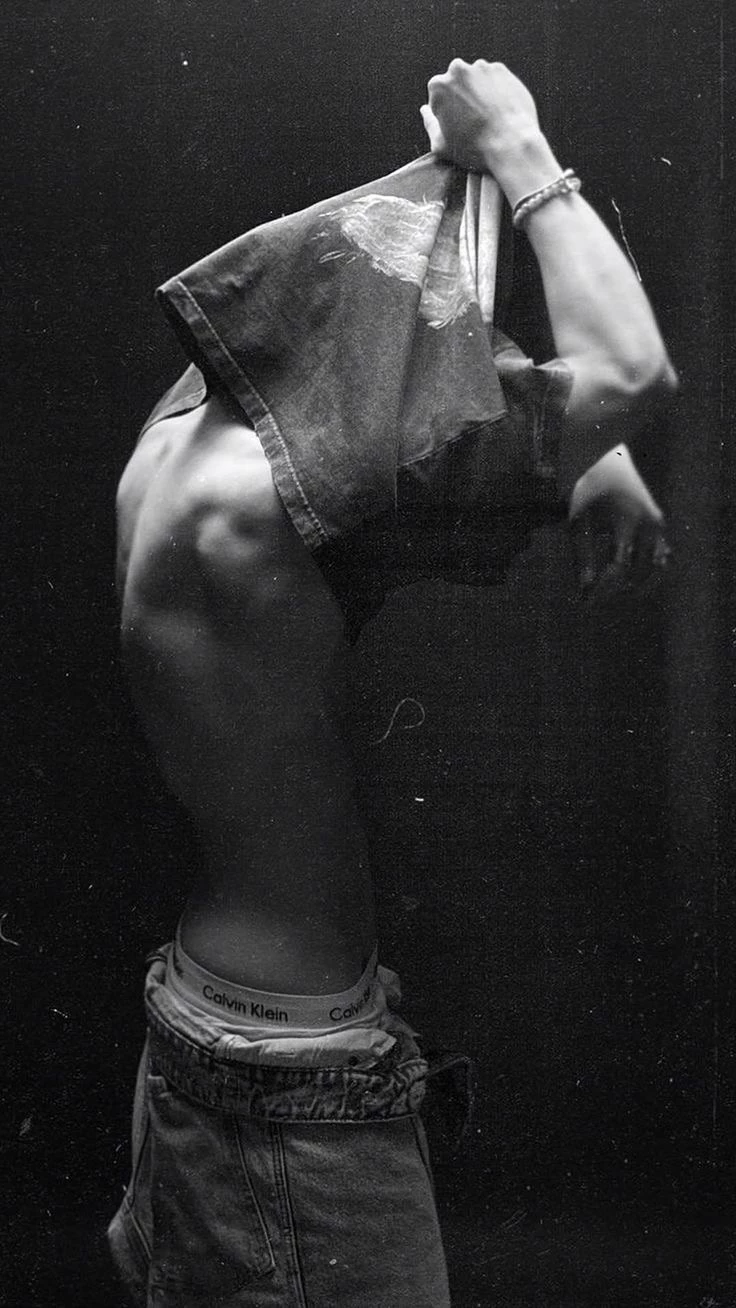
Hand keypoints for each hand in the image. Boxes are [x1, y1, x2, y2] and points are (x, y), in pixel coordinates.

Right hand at [421, 59, 542, 177]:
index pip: (437, 96)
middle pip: (456, 83)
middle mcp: (458, 69)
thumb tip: (425, 111)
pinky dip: (496, 91)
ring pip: (476, 79)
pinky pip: (494, 79)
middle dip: (461, 97)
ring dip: (479, 93)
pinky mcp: (501, 70)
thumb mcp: (441, 145)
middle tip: (473, 121)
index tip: (456, 127)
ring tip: (488, 117)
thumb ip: (429, 124)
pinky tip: (500, 111)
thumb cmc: (473, 148)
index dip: (445, 113)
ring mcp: (481, 67)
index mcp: (438, 86)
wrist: (511, 143)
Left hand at [568, 445, 671, 600]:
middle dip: (618, 592)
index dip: (603, 588)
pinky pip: (661, 560)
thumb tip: (584, 590)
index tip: (586, 602)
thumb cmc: (590, 493)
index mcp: (627, 523)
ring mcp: (659, 528)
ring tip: (611, 595)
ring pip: (656, 570)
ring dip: (635, 587)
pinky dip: (646, 575)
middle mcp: (649, 526)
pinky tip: (625, 583)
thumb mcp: (581, 522)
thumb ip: (582, 557)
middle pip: (640, 573)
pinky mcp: (660, 529)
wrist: (611, 463)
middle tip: (596, 602)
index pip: (619, 568)